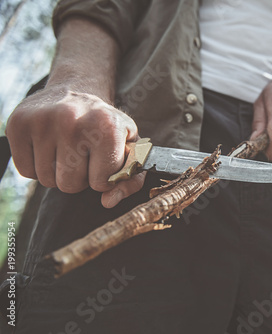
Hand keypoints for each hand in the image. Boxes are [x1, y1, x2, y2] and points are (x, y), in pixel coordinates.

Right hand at [6, 85, 144, 207]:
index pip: (101, 183)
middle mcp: (73, 121)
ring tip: (66, 151)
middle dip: (79, 178)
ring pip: (47, 181)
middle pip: (70, 185)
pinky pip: (26, 171)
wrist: (75, 90)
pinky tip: (48, 148)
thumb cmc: (105, 125)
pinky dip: (37, 167)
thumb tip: (109, 202)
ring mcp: (43, 121)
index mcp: (107, 126)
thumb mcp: (128, 146)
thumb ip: (130, 178)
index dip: (103, 178)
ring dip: (57, 173)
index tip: (103, 161)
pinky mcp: (18, 124)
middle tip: (82, 157)